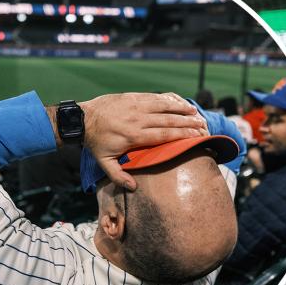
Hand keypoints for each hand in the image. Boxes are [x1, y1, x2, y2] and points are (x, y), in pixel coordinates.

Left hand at [79, 92, 208, 190]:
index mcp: (134, 136)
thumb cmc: (95, 142)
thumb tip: (134, 187)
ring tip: (196, 112)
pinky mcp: (133, 97)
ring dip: (182, 109)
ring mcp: (136, 106)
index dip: (183, 135)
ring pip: (164, 107)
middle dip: (188, 123)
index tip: (198, 136)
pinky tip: (180, 102)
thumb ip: (119, 176)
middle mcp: (138, 119)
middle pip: (169, 121)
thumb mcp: (104, 163)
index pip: (165, 135)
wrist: (81, 119)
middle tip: (203, 125)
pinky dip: (169, 100)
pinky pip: (155, 97)